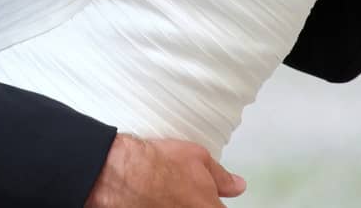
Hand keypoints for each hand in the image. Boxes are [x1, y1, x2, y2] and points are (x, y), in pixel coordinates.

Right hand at [86, 134, 244, 207]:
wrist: (123, 172)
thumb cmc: (158, 164)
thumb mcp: (198, 157)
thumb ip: (222, 176)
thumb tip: (237, 185)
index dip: (213, 201)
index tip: (207, 197)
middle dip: (195, 202)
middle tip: (182, 192)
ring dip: (175, 203)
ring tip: (164, 194)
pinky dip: (158, 204)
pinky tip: (153, 198)